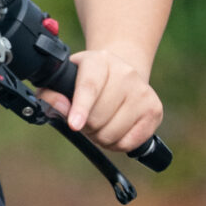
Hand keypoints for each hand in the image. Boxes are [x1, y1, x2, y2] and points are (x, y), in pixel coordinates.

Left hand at [43, 41, 162, 153]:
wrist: (122, 74)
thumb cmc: (86, 81)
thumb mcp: (64, 80)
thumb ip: (50, 93)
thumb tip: (58, 105)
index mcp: (99, 61)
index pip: (90, 86)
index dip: (80, 108)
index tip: (74, 125)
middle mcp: (125, 72)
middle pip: (98, 117)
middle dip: (86, 127)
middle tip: (86, 119)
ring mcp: (142, 91)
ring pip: (113, 133)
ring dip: (100, 137)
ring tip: (101, 124)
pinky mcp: (154, 109)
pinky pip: (129, 143)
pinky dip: (117, 144)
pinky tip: (116, 129)